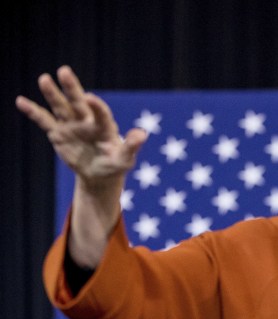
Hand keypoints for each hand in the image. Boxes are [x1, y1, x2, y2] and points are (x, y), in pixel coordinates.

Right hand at [16, 66, 148, 267]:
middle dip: (71, 87)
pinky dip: (33, 112)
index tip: (90, 98)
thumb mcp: (125, 159)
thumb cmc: (115, 165)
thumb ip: (132, 146)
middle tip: (64, 70)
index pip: (100, 113)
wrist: (99, 175)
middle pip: (77, 102)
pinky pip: (44, 120)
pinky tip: (21, 101)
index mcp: (104, 126)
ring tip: (44, 78)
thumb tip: (142, 134)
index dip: (96, 106)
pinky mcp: (58, 133)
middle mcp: (86, 121)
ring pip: (60, 107)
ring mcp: (71, 125)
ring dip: (52, 94)